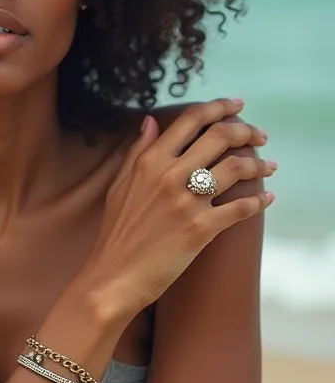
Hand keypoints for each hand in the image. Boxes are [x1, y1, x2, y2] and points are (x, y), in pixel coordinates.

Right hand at [76, 98, 275, 318]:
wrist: (113, 277)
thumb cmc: (116, 233)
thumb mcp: (119, 185)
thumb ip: (137, 151)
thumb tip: (150, 120)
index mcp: (149, 161)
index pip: (191, 120)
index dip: (219, 106)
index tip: (237, 105)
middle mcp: (169, 175)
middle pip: (221, 136)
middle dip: (247, 131)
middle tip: (259, 136)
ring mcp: (186, 202)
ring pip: (236, 168)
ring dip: (259, 164)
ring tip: (269, 167)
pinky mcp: (201, 229)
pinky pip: (240, 208)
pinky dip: (259, 201)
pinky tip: (267, 199)